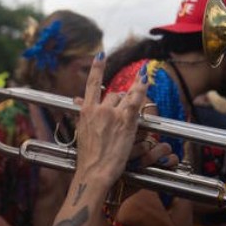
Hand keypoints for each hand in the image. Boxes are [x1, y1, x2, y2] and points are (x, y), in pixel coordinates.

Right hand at [71, 55, 149, 187]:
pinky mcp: (126, 122)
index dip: (97, 68)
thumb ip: (84, 117)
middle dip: (120, 99)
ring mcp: (113, 115)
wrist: (94, 171)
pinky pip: (136, 101)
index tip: (101, 55)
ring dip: (131, 98)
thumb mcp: (81, 134)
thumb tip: (80, 104)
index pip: (92, 84)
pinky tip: (145, 79)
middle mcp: (99, 109)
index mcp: (85, 111)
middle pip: (113, 94)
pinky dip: (141, 89)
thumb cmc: (87, 158)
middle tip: (124, 109)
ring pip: (125, 98)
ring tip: (138, 92)